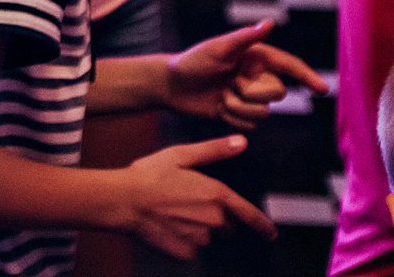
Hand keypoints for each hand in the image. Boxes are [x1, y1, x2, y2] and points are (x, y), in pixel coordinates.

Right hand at [114, 136, 274, 257]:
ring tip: (171, 213)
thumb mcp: (180, 155)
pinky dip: (182, 240)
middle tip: (184, 202)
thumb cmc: (149, 174)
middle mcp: (213, 219)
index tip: (271, 233)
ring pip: (207, 236)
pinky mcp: (185, 251)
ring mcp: (200, 238)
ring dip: (196, 227)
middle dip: (212, 216)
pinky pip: (191, 248)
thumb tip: (241, 142)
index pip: (248, 214)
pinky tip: (166, 226)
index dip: (262, 224)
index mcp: (215, 194)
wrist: (122, 200)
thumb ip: (214, 150)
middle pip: (224, 224)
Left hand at [164, 18, 330, 128]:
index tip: (323, 89)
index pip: (289, 66)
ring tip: (220, 97)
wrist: (170, 86)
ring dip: (240, 108)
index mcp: (255, 57)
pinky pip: (250, 124)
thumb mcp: (217, 48)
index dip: (307, 76)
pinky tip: (217, 109)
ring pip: (264, 112)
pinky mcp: (239, 112)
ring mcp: (248, 95)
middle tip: (229, 85)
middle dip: (254, 93)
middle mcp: (255, 76)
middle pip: (277, 93)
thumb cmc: (191, 62)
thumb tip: (270, 23)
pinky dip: (233, 119)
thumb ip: (244, 38)